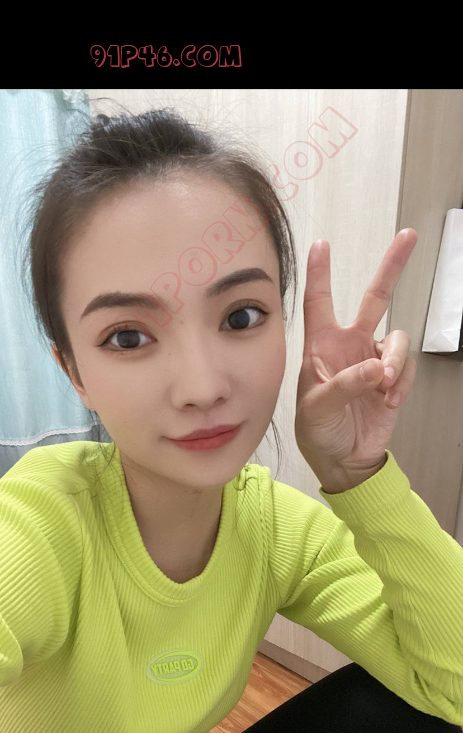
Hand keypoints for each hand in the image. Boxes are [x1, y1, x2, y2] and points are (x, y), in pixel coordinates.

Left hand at [294, 230, 417, 482]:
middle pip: (375, 297)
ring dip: (394, 361)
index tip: (321, 245)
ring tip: (383, 386)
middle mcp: (349, 346)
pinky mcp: (392, 379)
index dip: (320, 273)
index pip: (319, 302)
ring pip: (396, 339)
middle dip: (392, 267)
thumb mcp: (317, 410)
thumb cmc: (318, 432)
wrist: (343, 460)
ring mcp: (373, 360)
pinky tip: (388, 401)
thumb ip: (344, 386)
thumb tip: (375, 367)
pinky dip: (400, 383)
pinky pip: (405, 368)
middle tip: (409, 236)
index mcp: (321, 346)